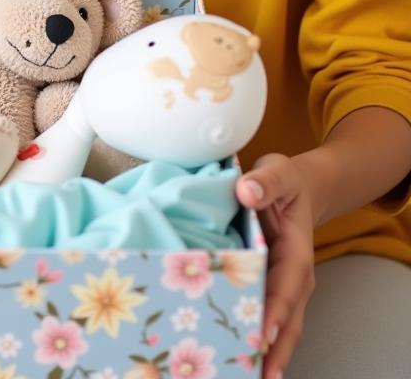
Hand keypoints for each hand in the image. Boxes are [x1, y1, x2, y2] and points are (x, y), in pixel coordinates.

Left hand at [236, 153, 317, 378]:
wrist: (294, 187)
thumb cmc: (282, 181)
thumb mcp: (278, 172)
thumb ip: (265, 180)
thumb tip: (247, 189)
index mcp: (296, 251)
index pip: (287, 286)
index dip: (277, 310)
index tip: (264, 333)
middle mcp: (293, 277)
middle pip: (287, 320)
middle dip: (273, 350)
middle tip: (252, 374)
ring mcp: (283, 287)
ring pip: (279, 328)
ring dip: (264, 355)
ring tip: (242, 375)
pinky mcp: (269, 289)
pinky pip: (264, 318)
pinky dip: (254, 341)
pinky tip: (235, 358)